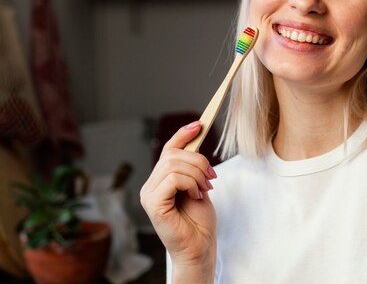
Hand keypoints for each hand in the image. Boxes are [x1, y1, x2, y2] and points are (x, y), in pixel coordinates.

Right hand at [140, 121, 216, 279]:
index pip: (168, 149)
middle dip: (198, 161)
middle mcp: (150, 186)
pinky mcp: (153, 205)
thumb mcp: (199, 186)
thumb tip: (195, 140)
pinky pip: (173, 179)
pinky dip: (190, 183)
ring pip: (174, 165)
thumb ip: (192, 167)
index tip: (200, 125)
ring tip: (205, 189)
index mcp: (160, 180)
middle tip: (211, 178)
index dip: (183, 134)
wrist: (200, 247)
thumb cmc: (199, 222)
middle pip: (173, 155)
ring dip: (197, 174)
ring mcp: (149, 195)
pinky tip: (196, 195)